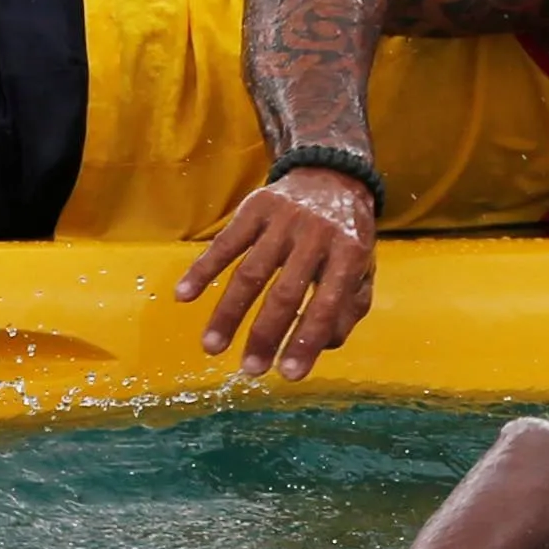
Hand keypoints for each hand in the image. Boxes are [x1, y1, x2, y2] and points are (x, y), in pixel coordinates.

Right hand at [179, 161, 380, 380]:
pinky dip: (202, 269)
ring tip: (212, 347)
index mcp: (349, 253)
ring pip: (250, 272)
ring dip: (228, 313)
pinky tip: (184, 295)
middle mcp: (316, 234)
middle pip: (284, 293)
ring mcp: (283, 219)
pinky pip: (225, 242)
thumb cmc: (346, 234)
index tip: (287, 374)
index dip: (306, 342)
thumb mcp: (364, 268)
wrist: (330, 174)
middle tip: (249, 370)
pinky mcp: (255, 207)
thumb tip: (321, 345)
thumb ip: (350, 308)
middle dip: (265, 335)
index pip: (327, 306)